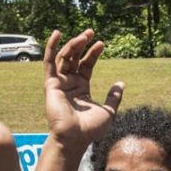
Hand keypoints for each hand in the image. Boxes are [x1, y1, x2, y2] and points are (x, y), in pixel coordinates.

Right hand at [42, 30, 124, 147]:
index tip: (102, 43)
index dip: (93, 54)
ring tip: (84, 35)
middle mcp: (69, 84)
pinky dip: (51, 47)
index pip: (86, 65)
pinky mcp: (50, 84)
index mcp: (81, 88)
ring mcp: (59, 83)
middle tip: (91, 32)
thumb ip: (114, 97)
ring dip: (73, 45)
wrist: (75, 138)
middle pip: (74, 58)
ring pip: (64, 58)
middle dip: (82, 44)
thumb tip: (121, 83)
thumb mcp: (108, 111)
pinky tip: (57, 33)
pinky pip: (49, 62)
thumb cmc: (90, 129)